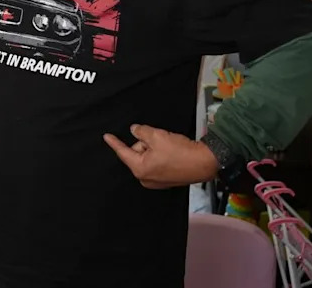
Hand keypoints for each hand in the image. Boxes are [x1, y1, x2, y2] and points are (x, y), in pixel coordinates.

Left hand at [103, 124, 218, 188]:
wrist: (204, 163)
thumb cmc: (181, 152)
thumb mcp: (157, 136)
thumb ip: (141, 132)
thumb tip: (134, 130)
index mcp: (140, 169)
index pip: (123, 153)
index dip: (114, 143)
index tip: (106, 137)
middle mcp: (146, 178)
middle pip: (137, 153)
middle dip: (144, 143)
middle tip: (158, 138)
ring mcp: (157, 181)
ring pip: (147, 157)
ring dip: (154, 148)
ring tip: (168, 145)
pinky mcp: (166, 179)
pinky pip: (156, 163)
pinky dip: (160, 154)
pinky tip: (171, 150)